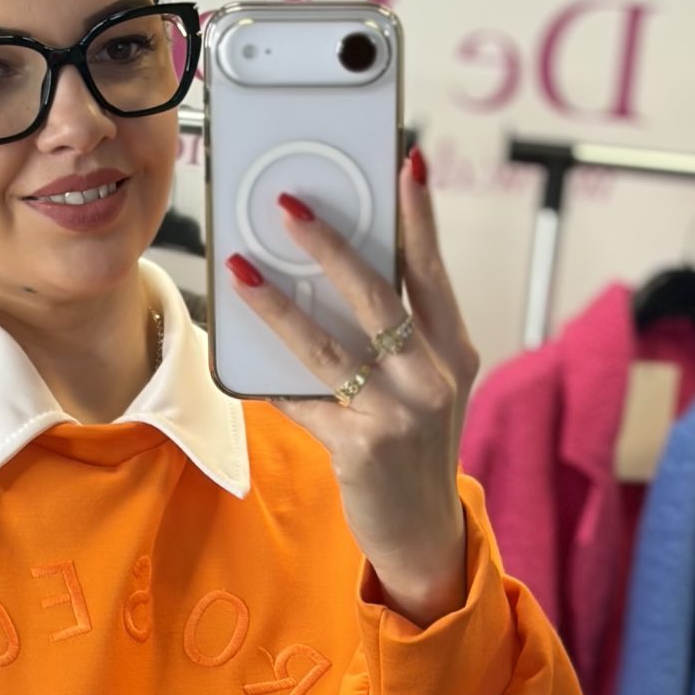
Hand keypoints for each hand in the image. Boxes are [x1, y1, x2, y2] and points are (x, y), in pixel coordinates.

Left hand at [225, 147, 479, 626]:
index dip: (419, 216)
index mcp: (453, 352)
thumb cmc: (417, 448)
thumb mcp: (427, 387)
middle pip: (376, 296)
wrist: (425, 532)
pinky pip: (301, 402)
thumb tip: (334, 278)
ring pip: (326, 345)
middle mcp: (431, 378)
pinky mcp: (359, 448)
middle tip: (290, 206)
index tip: (407, 162)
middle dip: (330, 245)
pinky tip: (241, 364)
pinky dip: (270, 383)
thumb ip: (399, 338)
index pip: (432, 271)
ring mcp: (397, 414)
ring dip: (278, 304)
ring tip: (241, 268)